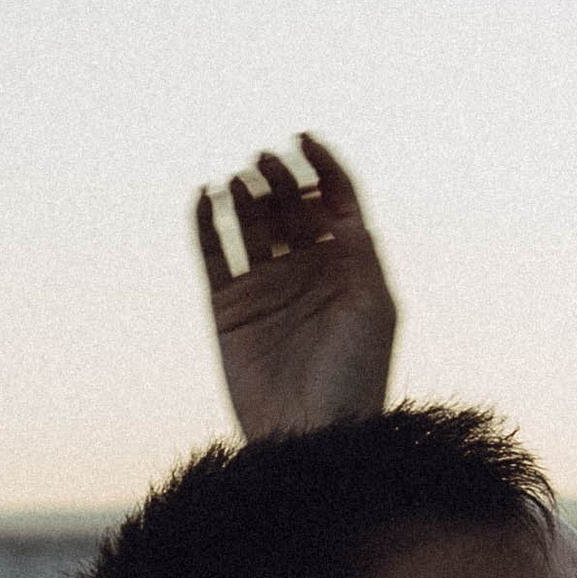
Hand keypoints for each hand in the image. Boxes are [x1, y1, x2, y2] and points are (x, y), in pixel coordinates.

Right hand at [198, 133, 397, 439]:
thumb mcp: (372, 308)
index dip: (322, 166)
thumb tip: (340, 201)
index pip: (336, 201)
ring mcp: (267, 288)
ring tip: (242, 181)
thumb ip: (358, 250)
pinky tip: (204, 195)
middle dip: (280, 179)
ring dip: (246, 196)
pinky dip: (205, 223)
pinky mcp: (229, 309)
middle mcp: (308, 272)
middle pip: (291, 206)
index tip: (303, 137)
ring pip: (251, 224)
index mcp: (350, 267)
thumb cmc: (357, 378)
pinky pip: (212, 254)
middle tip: (265, 163)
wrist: (312, 439)